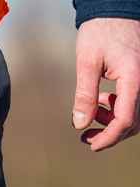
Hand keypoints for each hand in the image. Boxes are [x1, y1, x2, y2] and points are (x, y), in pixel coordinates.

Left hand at [72, 17, 139, 150]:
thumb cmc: (100, 32)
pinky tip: (103, 100)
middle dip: (111, 133)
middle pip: (135, 121)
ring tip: (93, 113)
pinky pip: (136, 100)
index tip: (91, 145)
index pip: (126, 120)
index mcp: (135, 78)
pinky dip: (120, 107)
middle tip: (86, 136)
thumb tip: (80, 124)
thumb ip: (85, 95)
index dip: (109, 138)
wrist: (115, 10)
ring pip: (137, 113)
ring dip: (115, 120)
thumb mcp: (87, 64)